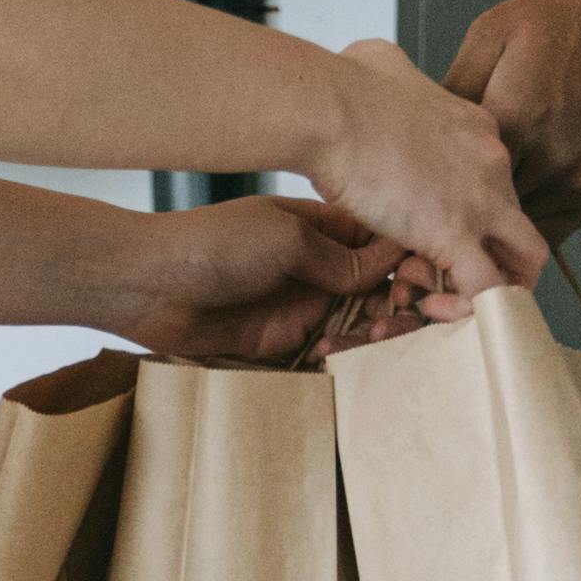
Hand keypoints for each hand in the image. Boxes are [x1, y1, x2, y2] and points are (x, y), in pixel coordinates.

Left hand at [101, 196, 436, 369]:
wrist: (152, 286)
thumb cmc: (215, 244)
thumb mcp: (288, 239)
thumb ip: (341, 259)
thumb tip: (394, 265)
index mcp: (323, 226)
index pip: (383, 243)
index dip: (410, 260)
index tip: (428, 277)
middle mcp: (319, 264)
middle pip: (380, 286)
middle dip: (401, 301)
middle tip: (408, 312)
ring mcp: (304, 303)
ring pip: (361, 321)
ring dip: (375, 330)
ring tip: (376, 336)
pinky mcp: (286, 340)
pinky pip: (330, 349)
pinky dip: (343, 353)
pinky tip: (338, 350)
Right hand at [306, 33, 545, 302]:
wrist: (331, 107)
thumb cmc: (342, 86)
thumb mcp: (382, 64)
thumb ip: (396, 79)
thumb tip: (382, 78)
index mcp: (478, 129)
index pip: (496, 186)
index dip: (469, 216)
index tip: (428, 228)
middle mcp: (494, 164)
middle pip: (520, 227)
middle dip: (490, 258)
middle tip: (444, 273)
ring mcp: (483, 200)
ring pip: (520, 265)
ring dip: (480, 290)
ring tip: (428, 295)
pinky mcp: (457, 234)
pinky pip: (487, 292)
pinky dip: (468, 311)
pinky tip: (432, 309)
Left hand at [445, 0, 580, 238]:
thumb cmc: (570, 20)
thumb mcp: (493, 31)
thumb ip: (455, 87)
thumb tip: (427, 133)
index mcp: (514, 118)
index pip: (455, 178)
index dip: (433, 183)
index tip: (417, 183)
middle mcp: (547, 159)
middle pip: (484, 209)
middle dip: (461, 205)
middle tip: (440, 198)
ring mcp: (576, 181)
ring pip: (517, 224)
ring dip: (494, 219)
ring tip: (476, 202)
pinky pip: (551, 230)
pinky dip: (527, 222)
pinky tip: (512, 202)